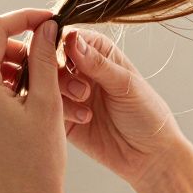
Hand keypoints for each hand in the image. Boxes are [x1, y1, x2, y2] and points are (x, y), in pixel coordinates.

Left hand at [0, 9, 70, 192]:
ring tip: (42, 95)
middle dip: (21, 53)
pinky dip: (0, 94)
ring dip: (13, 75)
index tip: (49, 21)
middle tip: (51, 67)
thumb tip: (46, 25)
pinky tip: (24, 113)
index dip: (25, 18)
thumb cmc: (39, 161)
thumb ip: (44, 56)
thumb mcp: (47, 102)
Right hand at [50, 27, 186, 188]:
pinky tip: (84, 119)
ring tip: (85, 103)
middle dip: (58, 70)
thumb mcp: (125, 85)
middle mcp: (80, 70)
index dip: (59, 44)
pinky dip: (57, 111)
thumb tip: (71, 39)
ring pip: (44, 83)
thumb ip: (97, 63)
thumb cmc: (147, 114)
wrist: (149, 156)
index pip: (68, 37)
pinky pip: (45, 108)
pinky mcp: (61, 117)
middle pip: (49, 58)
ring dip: (60, 91)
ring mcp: (68, 94)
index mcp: (98, 52)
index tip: (63, 57)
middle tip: (81, 89)